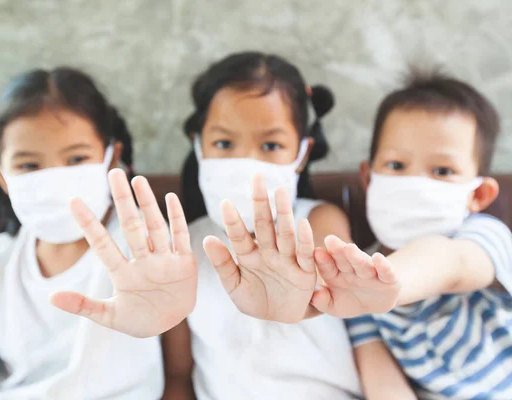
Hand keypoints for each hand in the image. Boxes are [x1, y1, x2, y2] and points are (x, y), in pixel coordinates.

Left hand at [50, 169, 196, 337]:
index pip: (102, 244)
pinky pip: (180, 237)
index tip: (73, 201)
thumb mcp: (109, 317)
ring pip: (155, 227)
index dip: (89, 223)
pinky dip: (176, 218)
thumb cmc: (138, 320)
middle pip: (131, 226)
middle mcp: (142, 260)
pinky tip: (170, 198)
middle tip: (114, 173)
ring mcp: (163, 260)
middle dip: (123, 201)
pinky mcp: (184, 263)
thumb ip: (83, 306)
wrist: (169, 324)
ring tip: (138, 180)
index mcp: (122, 273)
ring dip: (148, 204)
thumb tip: (51, 298)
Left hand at [202, 174, 315, 322]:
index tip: (225, 202)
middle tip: (258, 177)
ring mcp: (286, 260)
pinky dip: (303, 240)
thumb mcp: (234, 286)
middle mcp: (268, 252)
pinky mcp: (304, 271)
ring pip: (284, 233)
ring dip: (283, 212)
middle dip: (261, 202)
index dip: (233, 220)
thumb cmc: (255, 301)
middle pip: (264, 225)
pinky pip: (303, 254)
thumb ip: (223, 264)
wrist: (279, 320)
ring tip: (280, 191)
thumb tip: (207, 239)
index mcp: (249, 255)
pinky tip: (302, 223)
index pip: (239, 235)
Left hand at [311, 235, 399, 317]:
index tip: (316, 252)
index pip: (327, 266)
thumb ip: (322, 301)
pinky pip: (386, 272)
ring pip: (363, 264)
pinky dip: (383, 265)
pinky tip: (378, 257)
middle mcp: (352, 270)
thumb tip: (314, 295)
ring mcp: (370, 273)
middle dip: (337, 250)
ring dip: (357, 256)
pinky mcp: (389, 279)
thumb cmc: (350, 301)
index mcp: (335, 273)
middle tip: (330, 240)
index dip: (322, 260)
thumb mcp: (334, 306)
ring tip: (349, 247)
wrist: (375, 303)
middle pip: (344, 259)